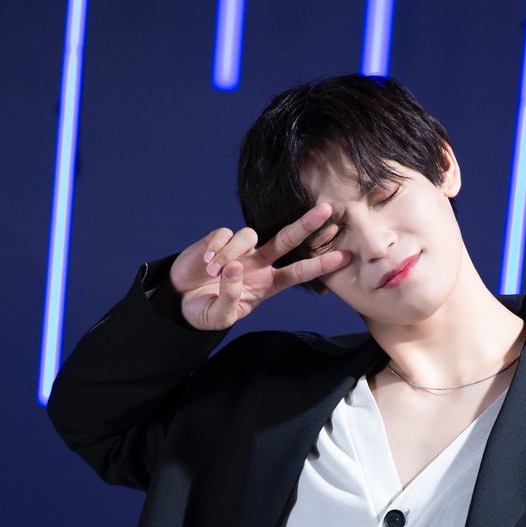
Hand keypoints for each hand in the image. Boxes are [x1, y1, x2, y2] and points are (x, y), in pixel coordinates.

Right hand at [168, 204, 350, 330]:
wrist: (180, 301)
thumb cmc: (206, 311)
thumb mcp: (220, 317)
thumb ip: (230, 298)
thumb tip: (235, 269)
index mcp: (267, 285)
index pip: (299, 272)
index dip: (320, 265)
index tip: (345, 257)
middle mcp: (259, 264)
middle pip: (287, 239)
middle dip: (307, 224)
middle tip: (326, 209)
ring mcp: (240, 250)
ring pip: (249, 235)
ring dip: (232, 252)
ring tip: (213, 272)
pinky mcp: (219, 240)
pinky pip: (225, 234)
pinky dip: (217, 247)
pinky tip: (207, 262)